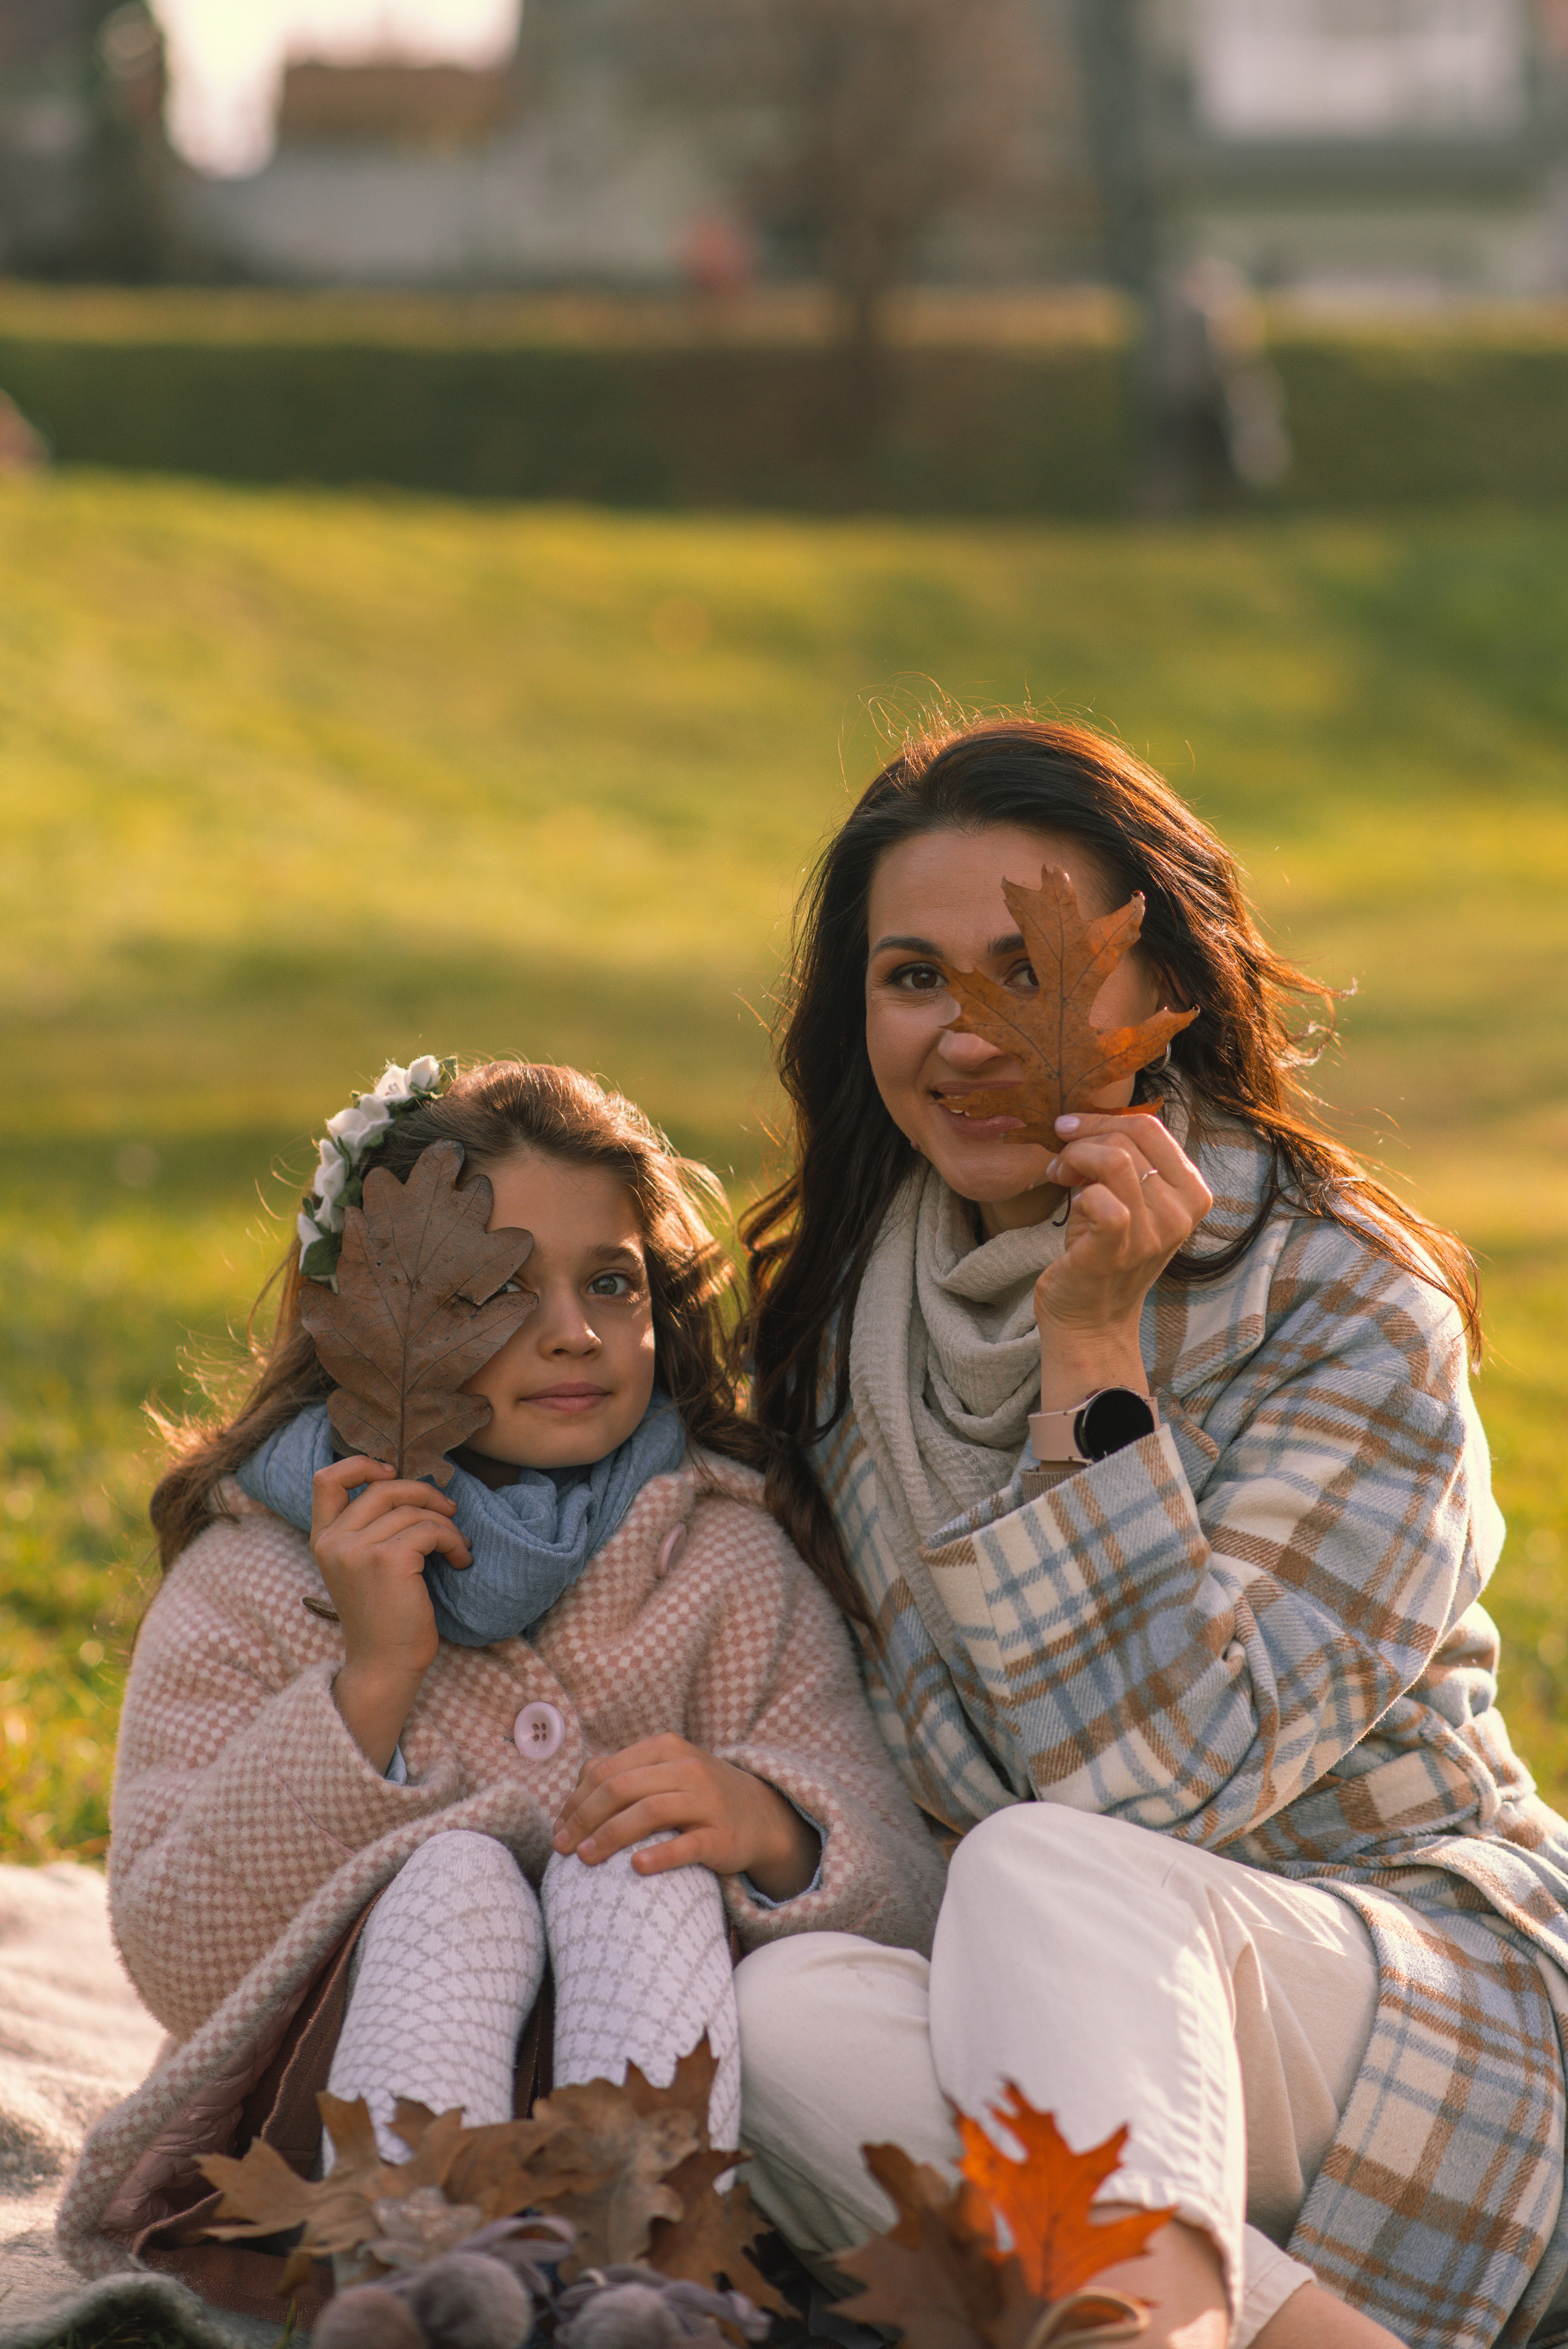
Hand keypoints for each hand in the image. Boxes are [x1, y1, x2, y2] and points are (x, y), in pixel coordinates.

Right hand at [310, 1456, 471, 1769]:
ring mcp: (357, 1549)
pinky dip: (453, 1541)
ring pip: (413, 1510)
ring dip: (445, 1524)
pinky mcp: (388, 1559)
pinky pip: (431, 1530)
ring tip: (457, 1546)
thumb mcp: (361, 1567)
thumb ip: (368, 1529)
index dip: (362, 1464)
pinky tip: (460, 1560)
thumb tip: (408, 1485)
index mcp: (322, 1539)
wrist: (384, 1665)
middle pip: (384, 1488)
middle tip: (449, 1512)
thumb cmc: (383, 1618)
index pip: (327, 1480)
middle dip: (424, 1494)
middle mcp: (333, 1541)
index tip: (393, 1474)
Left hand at [553, 1732, 819, 1901]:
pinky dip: (660, 1855)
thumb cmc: (697, 1795)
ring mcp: (707, 1802)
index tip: (558, 1829)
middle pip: (622, 1788)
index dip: (576, 1801)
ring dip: (611, 1835)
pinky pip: (688, 1844)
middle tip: (563, 1848)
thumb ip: (623, 1773)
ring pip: (650, 1811)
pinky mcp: (722, 1836)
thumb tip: (575, 1789)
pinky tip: (636, 1867)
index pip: (607, 1770)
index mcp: (666, 1749)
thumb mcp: (665, 1772)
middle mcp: (687, 1769)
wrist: (761, 1815)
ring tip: (586, 1858)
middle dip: (584, 1818)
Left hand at [1034, 1112, 1212, 1414]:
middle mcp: (1182, 1213)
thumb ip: (1127, 1160)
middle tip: (1060, 1160)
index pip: (1150, 1127)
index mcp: (1192, 1192)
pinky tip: (1069, 1205)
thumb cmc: (1102, 1251)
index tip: (1070, 1128)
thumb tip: (1090, 1117)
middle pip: (1129, 1138)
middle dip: (1083, 1139)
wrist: (1090, 1319)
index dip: (1102, 1118)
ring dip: (1075, 1159)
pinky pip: (1102, 1198)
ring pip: (1114, 1160)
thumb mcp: (1128, 1199)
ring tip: (1059, 1175)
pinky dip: (1078, 1192)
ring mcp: (1155, 1233)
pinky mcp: (1121, 1249)